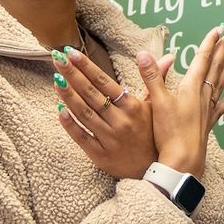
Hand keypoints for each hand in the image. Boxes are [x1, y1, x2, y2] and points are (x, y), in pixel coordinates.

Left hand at [53, 46, 168, 178]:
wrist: (155, 171)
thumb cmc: (155, 134)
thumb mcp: (159, 106)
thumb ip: (157, 79)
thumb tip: (168, 57)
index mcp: (133, 107)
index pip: (105, 82)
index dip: (87, 67)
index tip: (72, 53)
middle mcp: (120, 121)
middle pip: (91, 94)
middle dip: (72, 74)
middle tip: (57, 58)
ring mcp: (109, 139)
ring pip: (84, 113)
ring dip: (67, 95)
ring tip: (55, 78)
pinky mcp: (100, 155)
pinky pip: (81, 137)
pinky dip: (69, 124)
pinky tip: (59, 109)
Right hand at [137, 26, 223, 178]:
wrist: (182, 160)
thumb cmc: (169, 132)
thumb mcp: (156, 102)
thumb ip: (151, 76)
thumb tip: (143, 53)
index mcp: (191, 88)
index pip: (202, 60)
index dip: (209, 44)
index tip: (218, 31)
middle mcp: (203, 96)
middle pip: (214, 68)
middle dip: (221, 51)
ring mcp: (207, 110)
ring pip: (220, 84)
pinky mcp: (208, 124)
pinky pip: (221, 107)